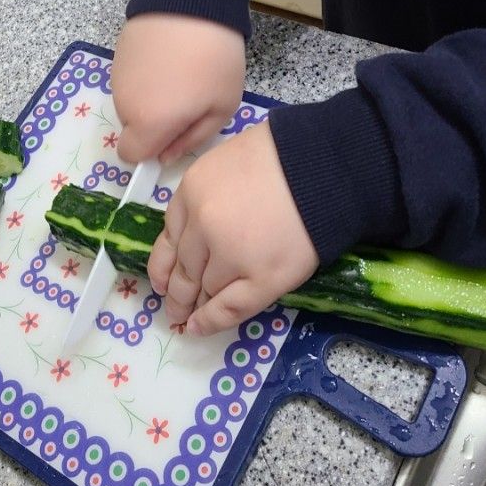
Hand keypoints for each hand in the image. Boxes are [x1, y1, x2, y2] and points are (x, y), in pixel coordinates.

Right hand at [111, 13, 244, 163]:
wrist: (192, 1)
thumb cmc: (214, 60)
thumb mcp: (222, 106)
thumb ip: (192, 139)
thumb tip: (165, 156)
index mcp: (149, 124)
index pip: (130, 156)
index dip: (150, 152)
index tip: (171, 137)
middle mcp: (124, 104)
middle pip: (133, 128)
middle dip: (153, 123)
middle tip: (187, 99)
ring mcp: (117, 77)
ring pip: (131, 102)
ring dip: (150, 97)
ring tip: (180, 73)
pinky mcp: (117, 54)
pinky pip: (130, 78)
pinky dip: (145, 75)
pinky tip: (168, 56)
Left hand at [148, 119, 318, 335]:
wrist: (323, 165)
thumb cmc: (281, 156)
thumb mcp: (225, 164)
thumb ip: (206, 195)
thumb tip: (199, 232)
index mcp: (191, 192)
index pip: (170, 239)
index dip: (165, 265)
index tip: (163, 282)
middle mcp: (202, 225)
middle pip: (185, 267)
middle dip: (178, 291)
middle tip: (174, 307)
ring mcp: (230, 255)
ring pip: (204, 289)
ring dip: (195, 306)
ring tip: (189, 319)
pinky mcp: (261, 279)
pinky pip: (229, 308)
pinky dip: (210, 322)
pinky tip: (198, 328)